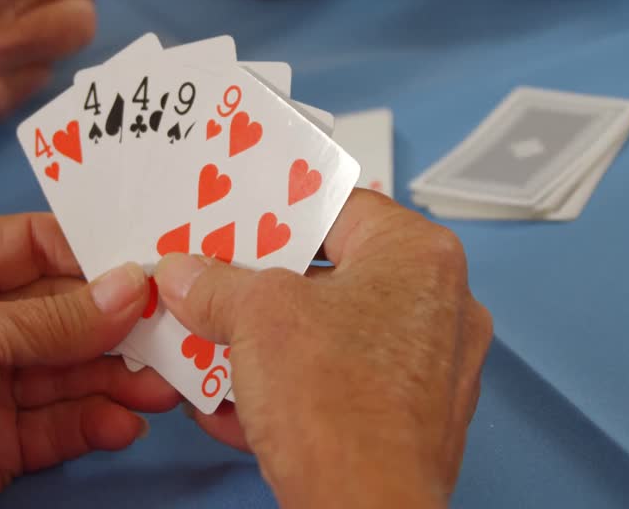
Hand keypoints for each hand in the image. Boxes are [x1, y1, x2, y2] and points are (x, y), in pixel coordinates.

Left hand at [0, 215, 178, 506]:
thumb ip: (56, 316)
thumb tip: (131, 288)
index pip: (29, 243)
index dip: (87, 250)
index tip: (144, 259)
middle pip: (61, 309)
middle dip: (115, 322)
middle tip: (170, 326)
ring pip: (71, 369)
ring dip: (117, 377)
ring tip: (161, 385)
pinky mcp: (3, 439)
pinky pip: (63, 421)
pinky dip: (97, 421)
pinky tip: (124, 423)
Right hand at [154, 191, 491, 507]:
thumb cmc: (340, 409)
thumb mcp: (256, 318)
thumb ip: (216, 283)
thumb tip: (186, 275)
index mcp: (420, 257)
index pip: (338, 207)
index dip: (275, 211)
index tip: (232, 218)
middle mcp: (441, 306)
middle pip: (333, 274)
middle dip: (262, 286)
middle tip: (213, 280)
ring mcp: (432, 369)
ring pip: (334, 336)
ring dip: (268, 343)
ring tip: (212, 342)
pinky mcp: (411, 421)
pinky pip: (341, 387)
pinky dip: (290, 389)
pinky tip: (234, 402)